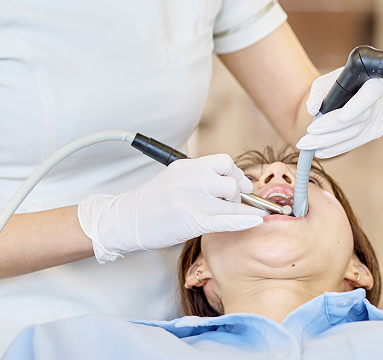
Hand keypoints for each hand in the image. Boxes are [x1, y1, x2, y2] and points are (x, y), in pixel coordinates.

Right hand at [77, 154, 265, 262]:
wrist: (126, 220)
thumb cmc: (151, 203)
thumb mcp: (174, 178)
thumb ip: (199, 176)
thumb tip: (230, 180)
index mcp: (186, 166)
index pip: (224, 162)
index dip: (237, 173)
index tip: (240, 184)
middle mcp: (190, 180)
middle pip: (232, 181)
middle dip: (239, 194)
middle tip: (235, 203)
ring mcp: (191, 200)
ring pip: (232, 201)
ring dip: (241, 209)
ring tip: (237, 214)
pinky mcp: (191, 221)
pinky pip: (226, 220)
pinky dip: (244, 220)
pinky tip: (256, 221)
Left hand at [296, 68, 382, 157]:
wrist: (358, 89)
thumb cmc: (339, 84)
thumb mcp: (326, 82)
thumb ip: (318, 93)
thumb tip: (313, 109)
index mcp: (371, 84)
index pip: (369, 95)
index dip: (357, 107)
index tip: (341, 117)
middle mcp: (379, 103)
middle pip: (356, 121)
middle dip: (329, 132)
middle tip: (306, 140)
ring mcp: (379, 119)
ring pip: (354, 136)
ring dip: (329, 143)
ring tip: (308, 146)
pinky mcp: (375, 131)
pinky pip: (354, 143)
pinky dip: (336, 148)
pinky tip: (321, 150)